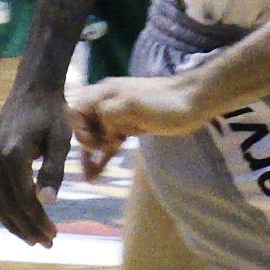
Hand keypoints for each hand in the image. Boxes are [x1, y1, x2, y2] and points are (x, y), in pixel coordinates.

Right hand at [0, 77, 77, 245]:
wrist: (32, 89)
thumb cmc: (52, 113)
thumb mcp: (61, 140)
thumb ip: (54, 171)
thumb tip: (47, 202)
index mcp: (13, 155)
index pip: (24, 199)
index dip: (38, 221)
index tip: (54, 235)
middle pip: (8, 205)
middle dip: (27, 228)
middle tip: (46, 243)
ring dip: (13, 223)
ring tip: (31, 237)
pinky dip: (3, 209)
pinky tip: (18, 219)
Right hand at [68, 72, 207, 163]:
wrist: (194, 101)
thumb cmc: (164, 102)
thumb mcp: (132, 104)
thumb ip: (109, 113)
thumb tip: (101, 130)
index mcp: (104, 92)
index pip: (76, 109)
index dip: (78, 128)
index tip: (92, 142)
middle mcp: (107, 102)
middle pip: (83, 125)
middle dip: (83, 146)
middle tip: (92, 160)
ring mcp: (119, 116)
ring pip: (97, 136)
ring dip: (90, 156)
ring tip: (89, 178)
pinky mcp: (130, 128)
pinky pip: (110, 143)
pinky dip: (103, 156)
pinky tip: (96, 174)